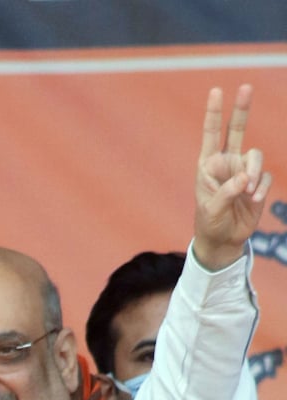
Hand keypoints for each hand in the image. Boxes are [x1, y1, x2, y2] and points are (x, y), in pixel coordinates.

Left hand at [193, 84, 272, 269]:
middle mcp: (227, 162)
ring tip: (248, 191)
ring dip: (254, 172)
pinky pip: (265, 176)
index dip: (214, 112)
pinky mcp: (258, 182)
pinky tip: (253, 199)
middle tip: (246, 86)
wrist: (223, 238)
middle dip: (241, 109)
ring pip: (256, 156)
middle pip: (237, 130)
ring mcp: (244, 171)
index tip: (216, 91)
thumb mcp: (211, 208)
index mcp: (208, 164)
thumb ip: (226, 192)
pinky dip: (261, 186)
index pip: (211, 134)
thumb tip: (244, 178)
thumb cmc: (210, 221)